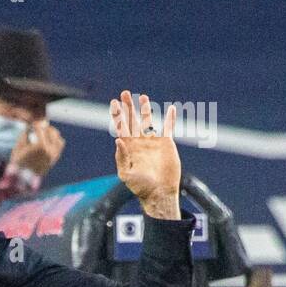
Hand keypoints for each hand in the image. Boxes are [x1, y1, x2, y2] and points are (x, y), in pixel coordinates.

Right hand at [13, 119, 64, 175]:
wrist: (23, 179)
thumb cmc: (18, 162)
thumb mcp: (19, 145)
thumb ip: (26, 132)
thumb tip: (31, 124)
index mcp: (41, 146)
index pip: (40, 127)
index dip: (35, 124)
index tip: (32, 124)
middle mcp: (50, 150)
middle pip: (50, 130)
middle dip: (43, 127)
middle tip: (38, 128)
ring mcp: (54, 155)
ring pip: (57, 136)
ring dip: (51, 133)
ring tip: (43, 134)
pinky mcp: (55, 158)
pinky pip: (60, 144)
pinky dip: (56, 140)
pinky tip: (48, 140)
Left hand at [110, 91, 180, 217]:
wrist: (159, 193)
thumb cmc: (140, 187)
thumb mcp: (126, 174)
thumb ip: (121, 158)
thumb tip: (118, 140)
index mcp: (129, 148)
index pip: (121, 128)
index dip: (118, 116)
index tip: (113, 103)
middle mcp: (139, 143)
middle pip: (133, 121)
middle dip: (128, 107)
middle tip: (124, 93)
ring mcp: (152, 142)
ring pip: (149, 121)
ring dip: (146, 109)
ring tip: (142, 97)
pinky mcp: (166, 144)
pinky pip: (168, 128)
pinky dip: (170, 119)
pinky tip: (172, 109)